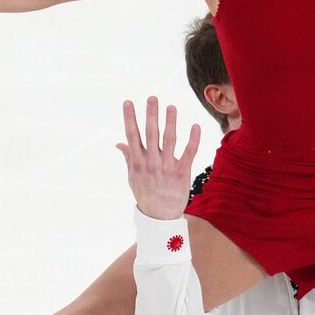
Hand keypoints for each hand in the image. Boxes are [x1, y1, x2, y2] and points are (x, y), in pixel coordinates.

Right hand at [115, 96, 201, 220]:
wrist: (160, 216)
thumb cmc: (145, 193)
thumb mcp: (133, 176)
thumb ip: (129, 157)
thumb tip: (119, 143)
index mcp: (138, 161)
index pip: (132, 135)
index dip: (130, 118)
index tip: (128, 102)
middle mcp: (151, 162)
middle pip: (151, 134)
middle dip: (151, 115)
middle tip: (152, 98)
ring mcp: (167, 167)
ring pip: (169, 140)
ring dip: (170, 122)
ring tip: (171, 107)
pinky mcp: (182, 172)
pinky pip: (189, 153)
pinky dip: (193, 140)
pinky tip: (195, 126)